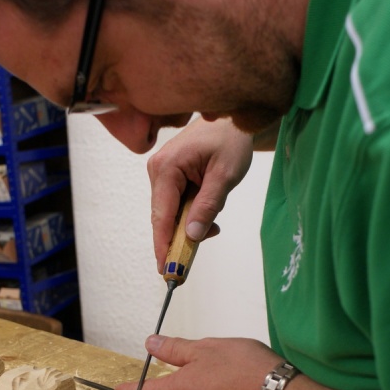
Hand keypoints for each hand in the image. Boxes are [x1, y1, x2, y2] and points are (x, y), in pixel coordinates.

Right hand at [147, 117, 253, 271]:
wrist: (232, 119)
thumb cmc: (230, 140)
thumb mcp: (225, 176)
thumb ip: (208, 206)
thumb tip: (192, 235)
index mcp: (167, 168)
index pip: (161, 215)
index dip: (163, 245)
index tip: (165, 270)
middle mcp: (157, 171)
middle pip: (163, 217)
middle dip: (180, 237)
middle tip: (195, 255)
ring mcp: (161, 174)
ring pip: (170, 214)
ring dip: (190, 224)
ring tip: (214, 222)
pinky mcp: (168, 177)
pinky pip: (176, 205)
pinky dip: (191, 215)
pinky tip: (208, 214)